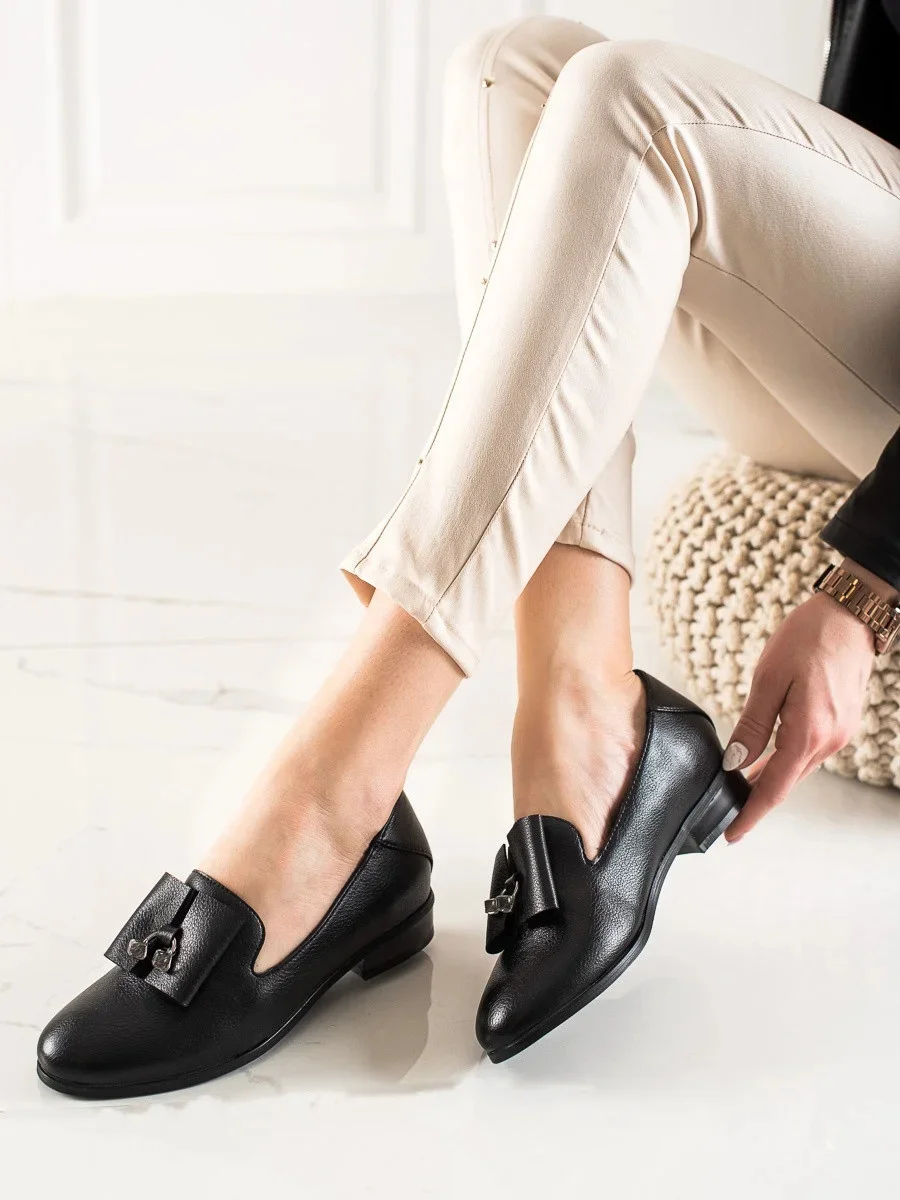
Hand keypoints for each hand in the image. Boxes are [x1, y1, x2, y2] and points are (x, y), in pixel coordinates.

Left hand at [722, 573, 878, 841]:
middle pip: (786, 783)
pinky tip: (766, 760)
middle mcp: (828, 740)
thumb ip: (752, 725)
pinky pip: (808, 752)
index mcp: (808, 733)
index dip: (750, 813)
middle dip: (756, 800)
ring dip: (770, 780)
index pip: (773, 788)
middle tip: (726, 813)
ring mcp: (839, 733)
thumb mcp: (768, 679)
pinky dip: (785, 761)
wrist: (850, 616)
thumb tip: (735, 762)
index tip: (731, 835)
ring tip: (739, 789)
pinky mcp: (841, 723)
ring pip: (797, 768)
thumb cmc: (807, 638)